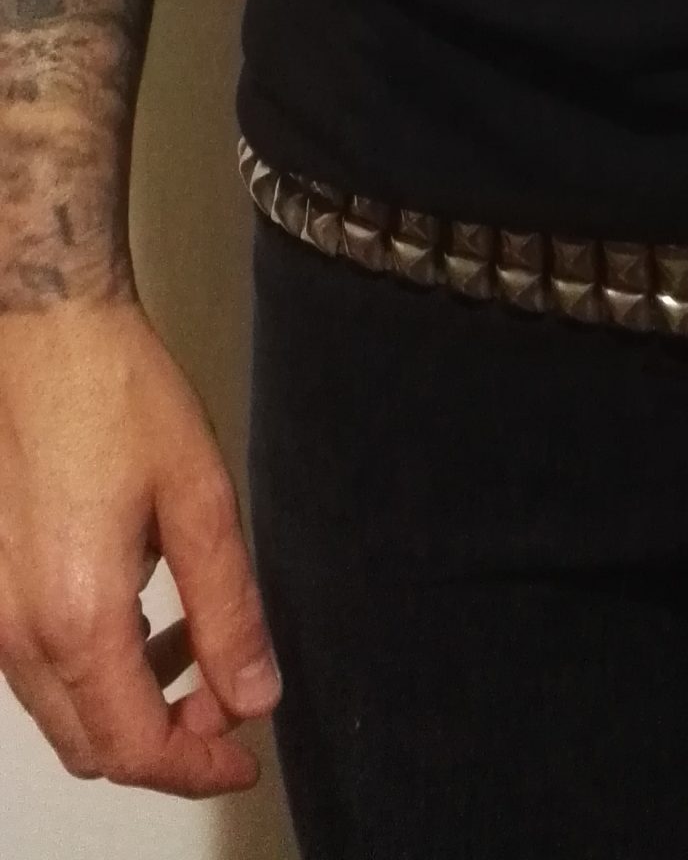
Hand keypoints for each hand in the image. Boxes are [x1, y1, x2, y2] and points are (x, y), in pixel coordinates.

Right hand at [0, 298, 279, 796]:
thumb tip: (253, 693)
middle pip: (91, 745)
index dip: (197, 768)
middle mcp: (18, 628)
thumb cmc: (115, 394)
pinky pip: (36, 662)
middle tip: (226, 702)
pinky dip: (91, 665)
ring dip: (127, 703)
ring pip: (60, 709)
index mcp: (77, 615)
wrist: (42, 330)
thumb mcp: (199, 497)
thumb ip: (229, 608)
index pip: (135, 747)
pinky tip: (139, 608)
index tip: (243, 754)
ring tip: (193, 644)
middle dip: (165, 744)